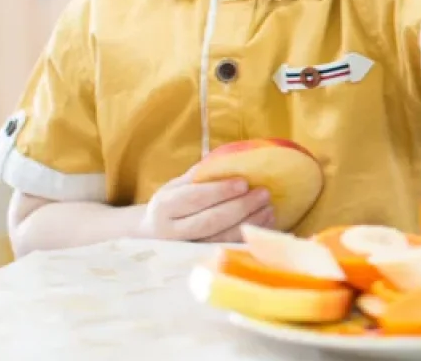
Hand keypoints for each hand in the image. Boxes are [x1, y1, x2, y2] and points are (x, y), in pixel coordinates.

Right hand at [139, 169, 274, 242]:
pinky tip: (266, 223)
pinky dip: (250, 236)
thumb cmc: (172, 205)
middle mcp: (171, 233)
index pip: (194, 198)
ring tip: (269, 207)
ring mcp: (186, 251)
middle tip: (263, 193)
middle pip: (210, 221)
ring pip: (222, 238)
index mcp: (164, 207)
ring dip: (250, 222)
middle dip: (241, 207)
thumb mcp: (176, 186)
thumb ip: (200, 175)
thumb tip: (232, 160)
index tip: (244, 182)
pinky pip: (229, 250)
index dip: (220, 191)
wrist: (150, 235)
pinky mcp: (201, 261)